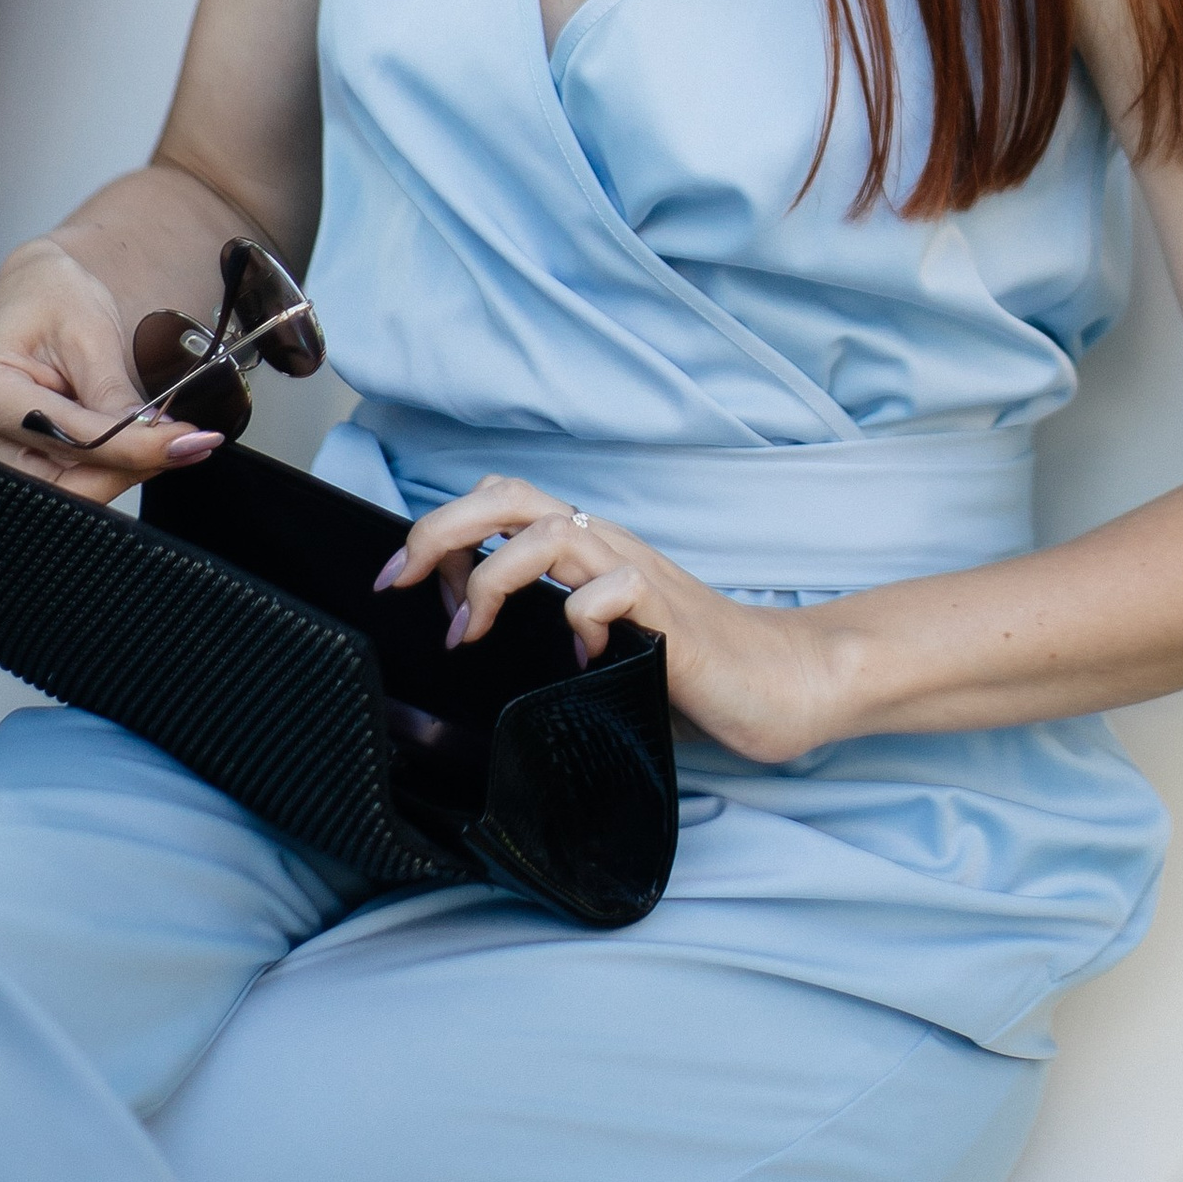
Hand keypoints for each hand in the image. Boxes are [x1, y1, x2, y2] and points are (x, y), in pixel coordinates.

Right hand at [0, 239, 226, 500]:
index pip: (68, 439)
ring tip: (168, 439)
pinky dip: (110, 468)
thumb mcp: (89, 335)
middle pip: (64, 484)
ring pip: (70, 492)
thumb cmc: (50, 298)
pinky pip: (68, 483)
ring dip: (124, 470)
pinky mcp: (16, 463)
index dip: (133, 446)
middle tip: (187, 443)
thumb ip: (114, 394)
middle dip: (130, 467)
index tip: (186, 441)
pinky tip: (139, 443)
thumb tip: (157, 438)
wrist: (32, 293)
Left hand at [376, 476, 847, 765]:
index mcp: (587, 549)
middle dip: (443, 530)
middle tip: (404, 580)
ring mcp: (640, 576)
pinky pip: (611, 591)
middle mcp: (608, 547)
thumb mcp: (598, 640)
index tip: (403, 583)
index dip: (441, 532)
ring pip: (549, 534)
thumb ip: (546, 626)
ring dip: (495, 578)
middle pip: (511, 499)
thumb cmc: (689, 668)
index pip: (501, 503)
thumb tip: (462, 634)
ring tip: (475, 630)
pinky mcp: (670, 617)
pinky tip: (580, 658)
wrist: (780, 682)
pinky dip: (580, 619)